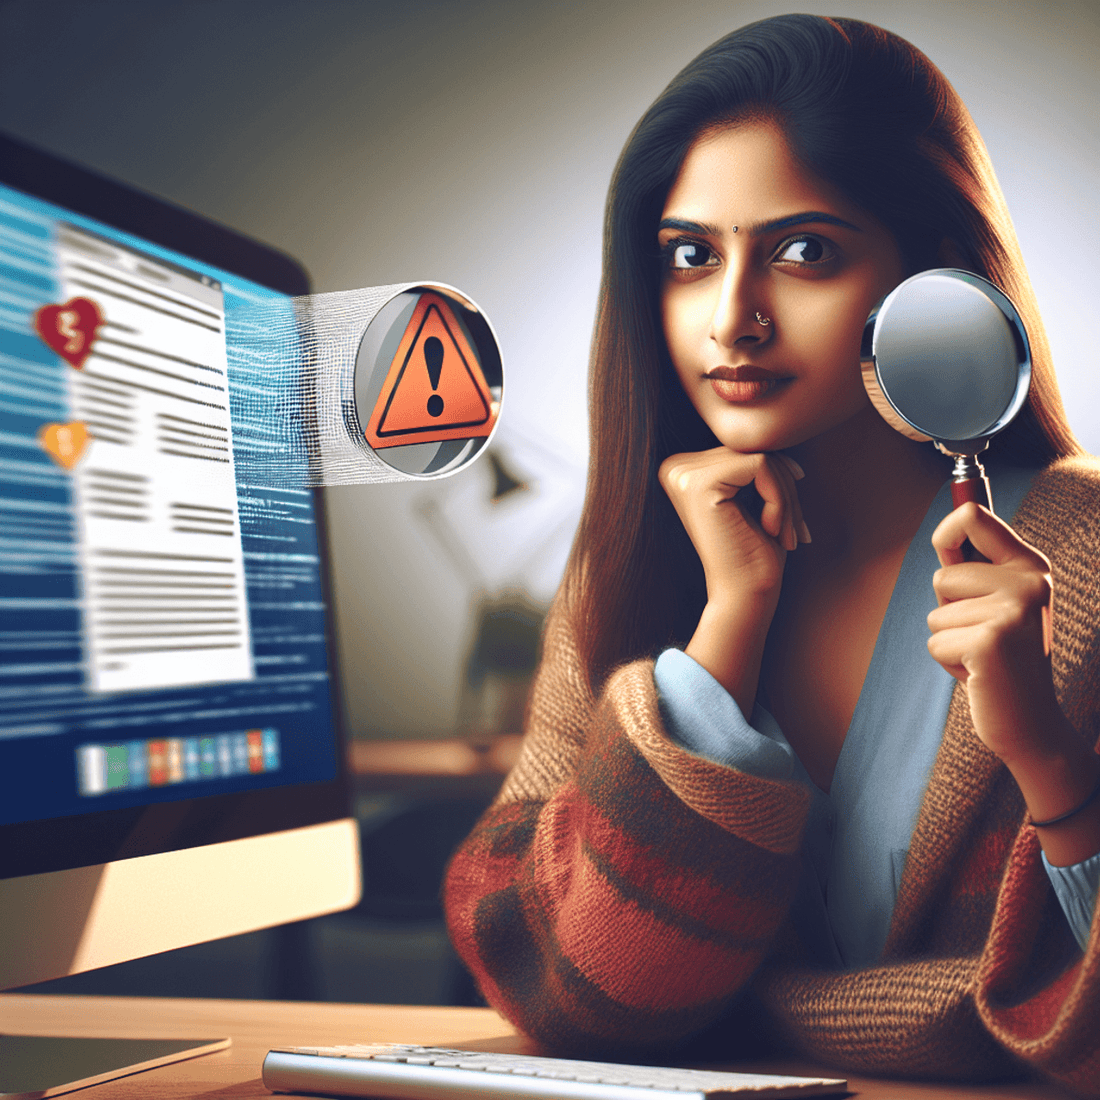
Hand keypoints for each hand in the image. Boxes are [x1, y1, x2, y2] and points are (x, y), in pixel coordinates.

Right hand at [658, 447, 808, 608]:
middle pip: (751, 449)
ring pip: (761, 456)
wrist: (744, 597)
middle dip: (785, 487)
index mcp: (682, 470)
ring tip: (788, 534)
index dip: (778, 477)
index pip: (743, 450)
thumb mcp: (754, 496)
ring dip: (787, 496)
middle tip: (797, 530)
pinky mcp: (699, 484)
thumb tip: (777, 423)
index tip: (793, 515)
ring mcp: (682, 474)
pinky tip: (772, 530)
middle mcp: (674, 468)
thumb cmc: (754, 553)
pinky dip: (780, 498)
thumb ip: (754, 461)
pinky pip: (762, 465)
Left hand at [928, 502, 1099, 865]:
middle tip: (985, 636)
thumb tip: (950, 526)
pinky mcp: (990, 641)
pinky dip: (949, 663)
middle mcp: (1028, 582)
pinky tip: (981, 673)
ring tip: (985, 656)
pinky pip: (935, 642)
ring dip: (950, 639)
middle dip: (949, 610)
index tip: (946, 549)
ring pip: (936, 613)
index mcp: (1030, 566)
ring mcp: (1011, 611)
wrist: (1032, 722)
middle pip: (942, 575)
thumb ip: (975, 569)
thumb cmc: (1003, 659)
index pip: (973, 516)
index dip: (946, 531)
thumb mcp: (995, 604)